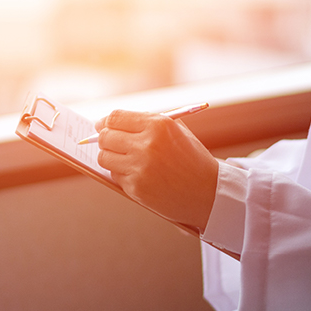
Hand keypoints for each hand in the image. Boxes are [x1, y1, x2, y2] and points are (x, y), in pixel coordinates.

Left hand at [95, 110, 217, 228]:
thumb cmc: (192, 159)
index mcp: (158, 125)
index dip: (105, 122)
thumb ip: (148, 122)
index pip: (115, 118)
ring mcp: (140, 167)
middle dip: (104, 139)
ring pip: (104, 157)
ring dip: (110, 157)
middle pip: (105, 137)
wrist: (208, 192)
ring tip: (125, 159)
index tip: (101, 125)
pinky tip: (138, 174)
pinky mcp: (136, 187)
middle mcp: (147, 144)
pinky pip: (114, 175)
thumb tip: (113, 122)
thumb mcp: (177, 131)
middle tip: (110, 142)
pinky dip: (122, 174)